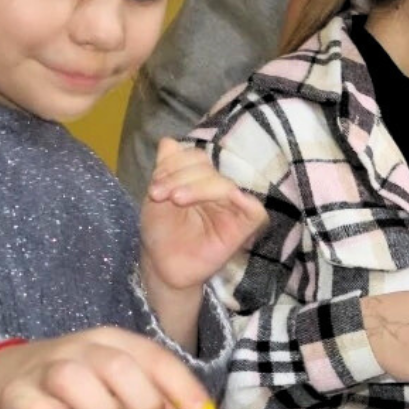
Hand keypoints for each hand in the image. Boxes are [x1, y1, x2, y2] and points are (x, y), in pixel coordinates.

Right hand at [0, 327, 213, 408]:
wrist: (2, 379)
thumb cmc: (73, 383)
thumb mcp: (117, 383)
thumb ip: (151, 390)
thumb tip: (182, 406)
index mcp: (112, 341)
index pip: (154, 357)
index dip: (182, 385)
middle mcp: (81, 348)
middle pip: (118, 367)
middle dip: (142, 400)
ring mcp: (45, 368)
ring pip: (75, 379)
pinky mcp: (16, 393)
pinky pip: (32, 401)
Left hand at [141, 138, 267, 290]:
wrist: (162, 267)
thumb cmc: (161, 232)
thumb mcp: (156, 197)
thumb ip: (165, 170)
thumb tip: (169, 141)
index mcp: (199, 178)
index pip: (196, 158)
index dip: (175, 165)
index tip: (154, 187)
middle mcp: (217, 188)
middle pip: (209, 168)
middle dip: (181, 176)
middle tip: (158, 194)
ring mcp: (232, 207)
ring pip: (226, 185)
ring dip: (199, 188)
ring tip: (174, 199)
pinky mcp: (244, 227)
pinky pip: (254, 210)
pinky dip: (242, 200)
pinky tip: (223, 200)